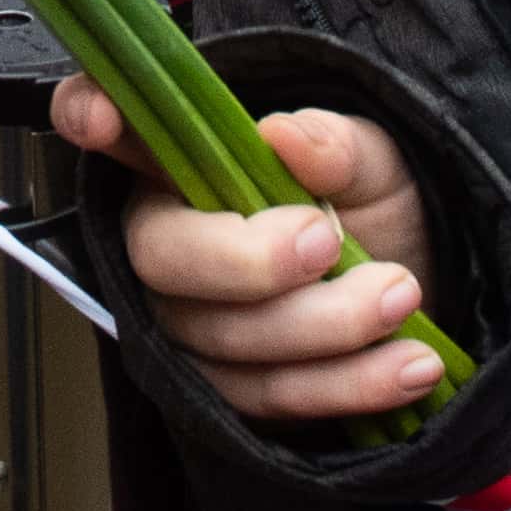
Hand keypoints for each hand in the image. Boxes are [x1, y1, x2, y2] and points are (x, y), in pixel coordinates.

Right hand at [57, 81, 433, 426]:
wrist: (423, 293)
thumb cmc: (376, 212)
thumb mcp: (377, 163)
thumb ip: (337, 145)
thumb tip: (287, 136)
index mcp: (186, 163)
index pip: (114, 131)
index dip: (87, 115)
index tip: (102, 121)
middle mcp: (170, 241)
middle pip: (162, 257)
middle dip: (247, 259)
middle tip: (330, 240)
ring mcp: (191, 321)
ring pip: (225, 337)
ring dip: (322, 324)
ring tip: (400, 296)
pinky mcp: (229, 391)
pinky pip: (270, 396)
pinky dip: (346, 383)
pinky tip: (409, 364)